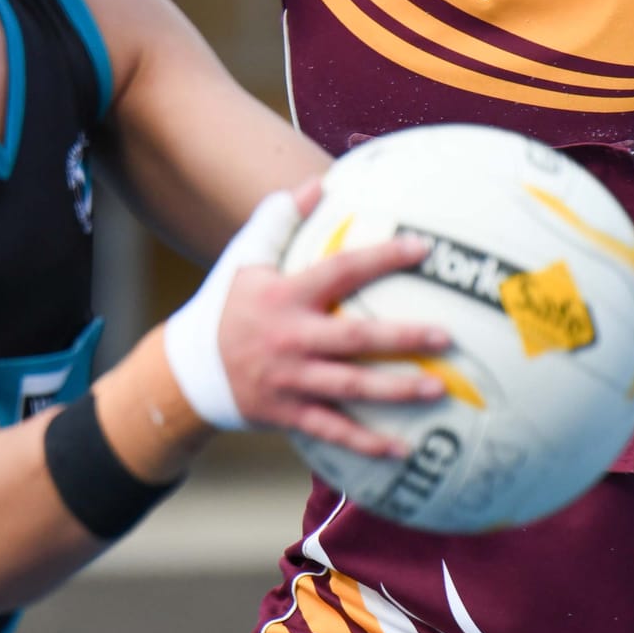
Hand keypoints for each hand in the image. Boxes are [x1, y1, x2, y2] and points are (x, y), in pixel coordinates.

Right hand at [218, 184, 448, 461]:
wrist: (186, 372)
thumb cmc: (226, 308)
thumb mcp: (244, 259)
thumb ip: (279, 218)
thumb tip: (319, 183)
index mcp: (283, 296)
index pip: (339, 271)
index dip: (380, 258)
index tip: (422, 248)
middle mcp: (289, 339)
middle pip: (353, 338)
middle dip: (402, 337)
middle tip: (447, 336)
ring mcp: (290, 380)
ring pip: (350, 387)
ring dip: (396, 390)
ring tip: (439, 390)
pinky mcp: (289, 414)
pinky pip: (333, 430)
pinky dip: (366, 443)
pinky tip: (403, 450)